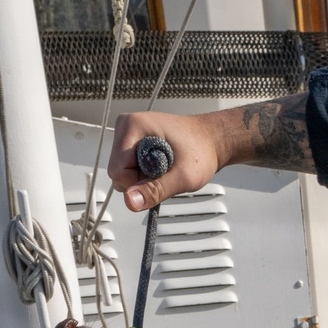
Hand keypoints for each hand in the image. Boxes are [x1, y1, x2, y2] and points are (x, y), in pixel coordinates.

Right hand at [108, 109, 230, 211]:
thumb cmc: (201, 151)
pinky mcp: (133, 142)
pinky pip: (130, 168)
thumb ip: (156, 190)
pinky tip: (160, 166)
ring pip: (123, 172)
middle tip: (165, 171)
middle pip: (117, 171)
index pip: (116, 170)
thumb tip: (130, 202)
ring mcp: (128, 134)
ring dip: (144, 178)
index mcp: (133, 126)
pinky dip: (145, 173)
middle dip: (140, 181)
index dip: (137, 183)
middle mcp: (126, 126)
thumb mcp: (182, 177)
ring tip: (165, 167)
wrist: (210, 140)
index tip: (159, 177)